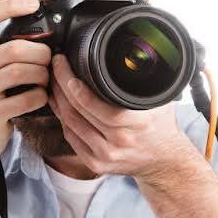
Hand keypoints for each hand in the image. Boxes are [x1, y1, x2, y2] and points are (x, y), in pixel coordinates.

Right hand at [0, 0, 51, 158]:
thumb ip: (0, 49)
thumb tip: (40, 32)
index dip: (11, 5)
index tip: (34, 4)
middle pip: (15, 48)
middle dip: (40, 53)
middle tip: (48, 60)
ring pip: (22, 72)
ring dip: (43, 75)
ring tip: (44, 79)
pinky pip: (27, 98)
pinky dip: (41, 97)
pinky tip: (39, 97)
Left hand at [48, 56, 197, 181]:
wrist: (164, 161)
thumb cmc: (161, 126)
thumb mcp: (161, 100)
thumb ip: (147, 81)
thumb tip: (135, 54)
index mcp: (138, 123)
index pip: (101, 107)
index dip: (79, 89)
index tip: (68, 68)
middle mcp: (120, 141)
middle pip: (79, 112)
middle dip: (62, 85)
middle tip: (57, 66)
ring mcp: (106, 155)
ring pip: (70, 123)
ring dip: (58, 100)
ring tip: (54, 81)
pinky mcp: (95, 163)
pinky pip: (70, 137)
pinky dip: (61, 118)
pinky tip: (58, 104)